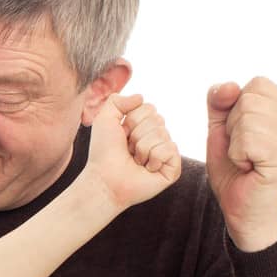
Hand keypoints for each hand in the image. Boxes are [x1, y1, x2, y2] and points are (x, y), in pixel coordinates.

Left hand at [84, 93, 182, 210]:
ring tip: (135, 161)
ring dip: (142, 148)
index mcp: (144, 126)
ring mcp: (166, 153)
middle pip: (157, 119)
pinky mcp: (173, 168)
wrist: (104, 179)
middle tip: (128, 150)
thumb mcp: (104, 120)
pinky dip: (153, 158)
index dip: (131, 120)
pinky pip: (170, 149)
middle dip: (137, 134)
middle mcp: (157, 138)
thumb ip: (116, 101)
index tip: (121, 135)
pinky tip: (146, 169)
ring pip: (162, 134)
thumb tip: (140, 97)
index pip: (149, 108)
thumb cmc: (103, 152)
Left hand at [205, 77, 276, 250]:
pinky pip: (247, 139)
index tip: (243, 136)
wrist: (242, 211)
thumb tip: (228, 85)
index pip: (256, 84)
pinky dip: (237, 155)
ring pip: (247, 116)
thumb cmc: (235, 171)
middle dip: (234, 126)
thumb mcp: (221, 129)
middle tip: (244, 152)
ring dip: (235, 142)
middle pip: (250, 97)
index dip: (236, 109)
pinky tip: (249, 169)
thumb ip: (220, 102)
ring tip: (247, 160)